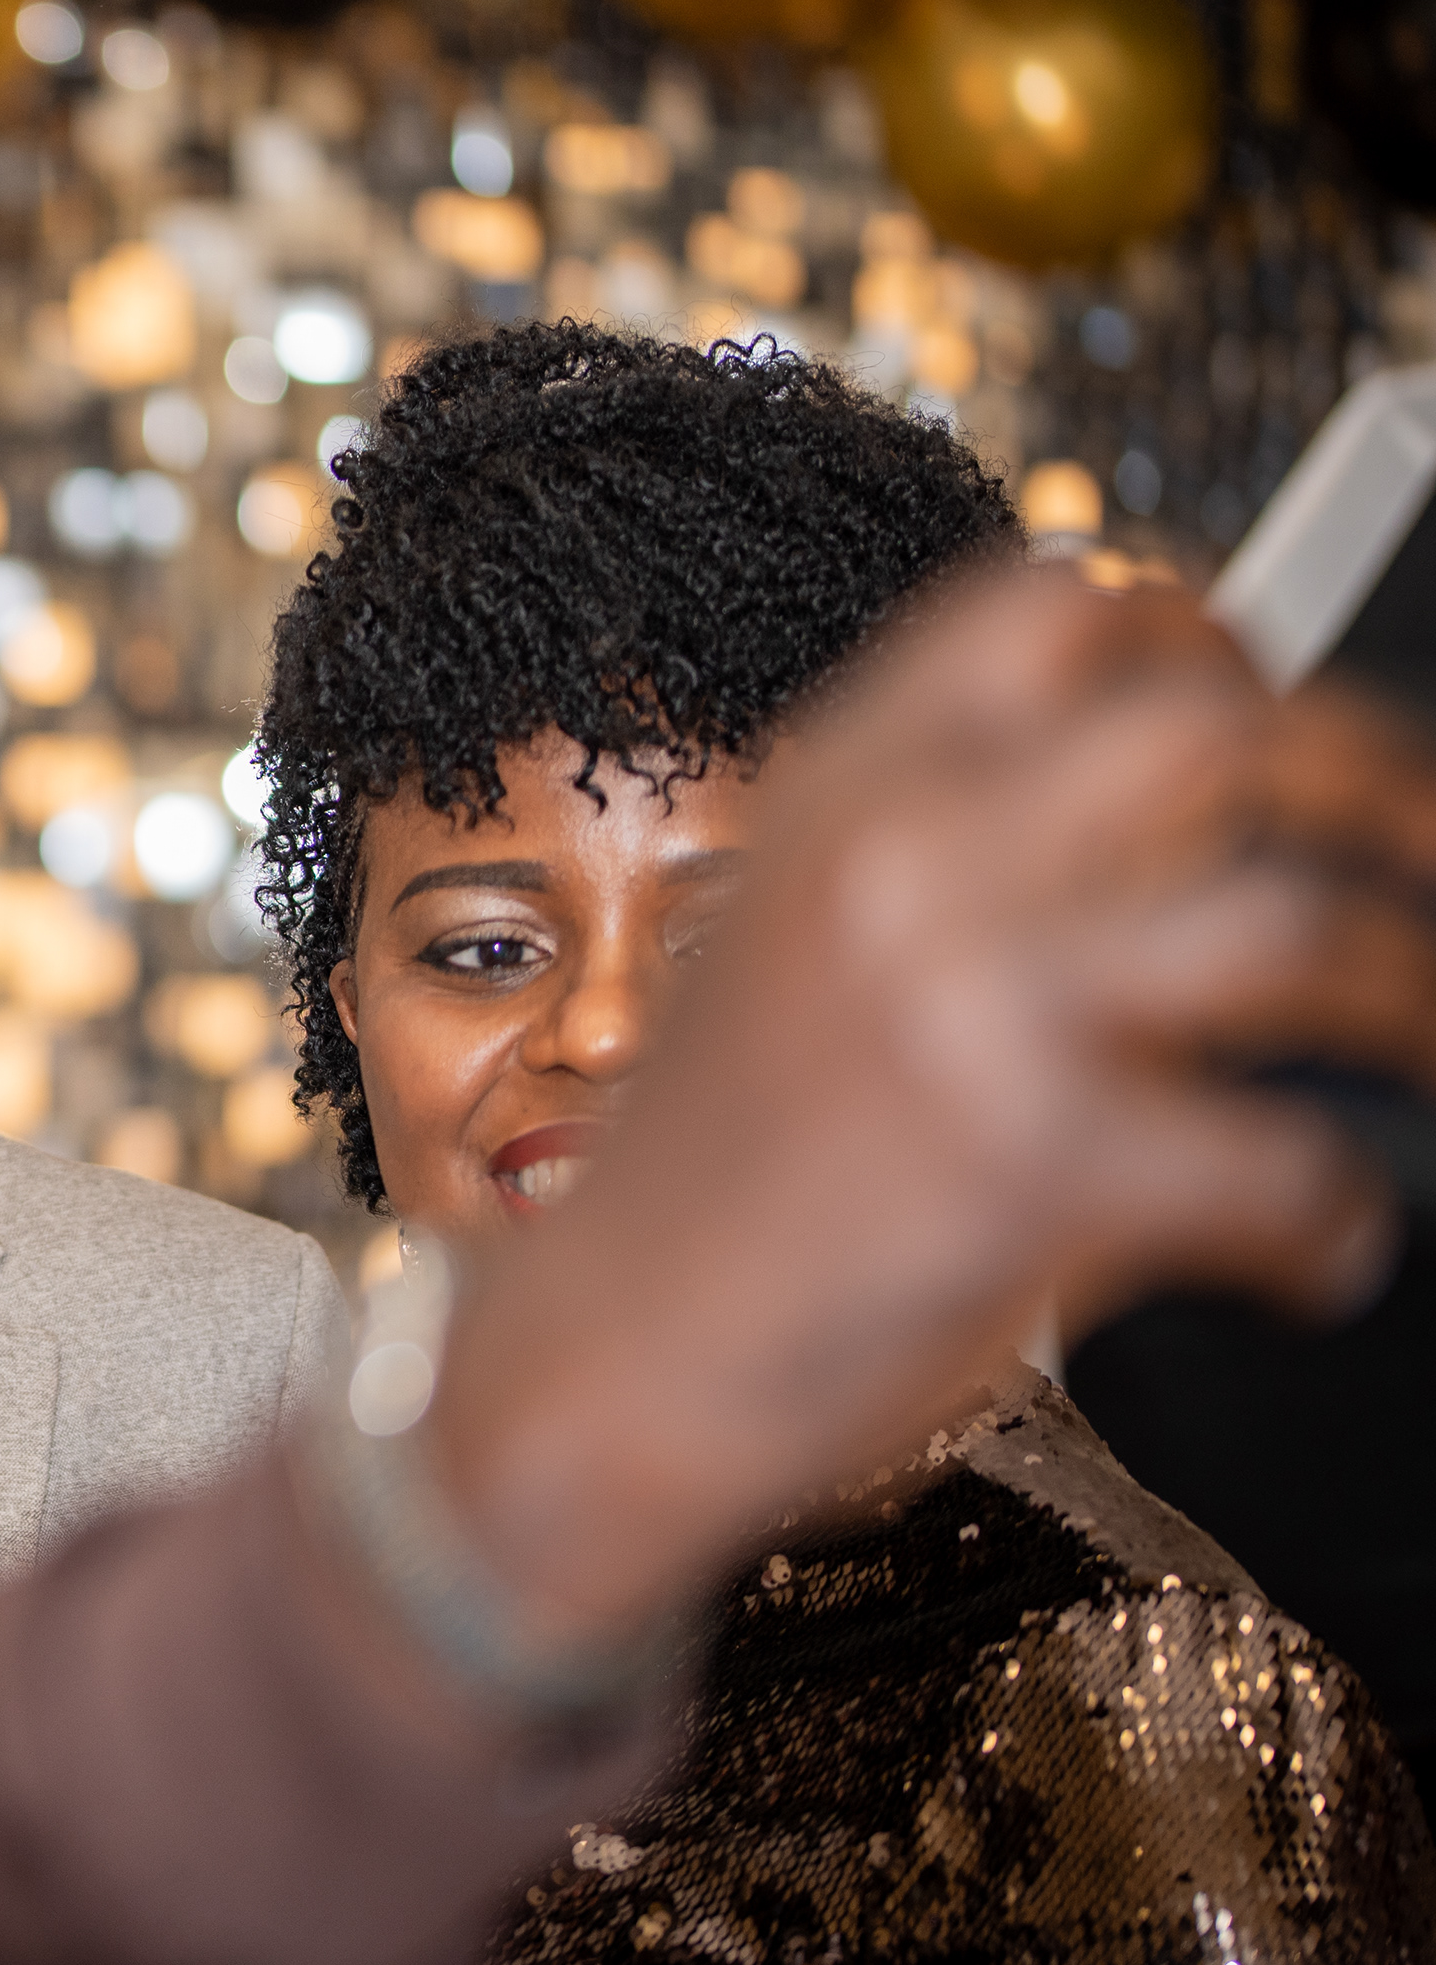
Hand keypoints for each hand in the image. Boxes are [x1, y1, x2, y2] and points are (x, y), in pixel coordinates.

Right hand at [428, 571, 1435, 1652]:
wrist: (608, 1358)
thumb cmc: (702, 1182)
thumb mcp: (789, 941)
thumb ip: (940, 851)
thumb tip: (1165, 809)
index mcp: (837, 793)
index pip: (1052, 606)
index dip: (1203, 636)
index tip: (1269, 699)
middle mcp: (902, 867)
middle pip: (1217, 729)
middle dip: (1372, 781)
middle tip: (1416, 849)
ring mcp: (969, 1009)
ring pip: (1294, 920)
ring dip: (1407, 987)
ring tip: (1416, 1037)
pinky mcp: (1036, 1168)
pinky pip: (1282, 1159)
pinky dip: (1334, 1212)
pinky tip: (1313, 1238)